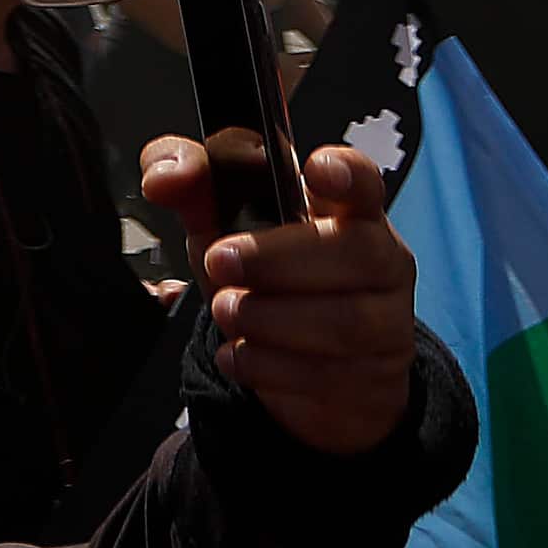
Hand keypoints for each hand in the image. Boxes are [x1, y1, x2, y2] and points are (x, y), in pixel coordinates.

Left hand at [134, 137, 422, 458]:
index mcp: (349, 212)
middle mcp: (380, 263)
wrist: (305, 367)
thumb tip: (163, 178)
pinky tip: (237, 355)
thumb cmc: (271, 280)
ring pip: (343, 321)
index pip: (363, 181)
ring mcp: (385, 323)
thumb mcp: (226, 227)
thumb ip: (193, 186)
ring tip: (225, 310)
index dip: (347, 171)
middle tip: (220, 260)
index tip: (316, 169)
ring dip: (270, 317)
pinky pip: (324, 375)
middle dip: (278, 258)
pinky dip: (268, 366)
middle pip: (355, 252)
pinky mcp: (370, 378)